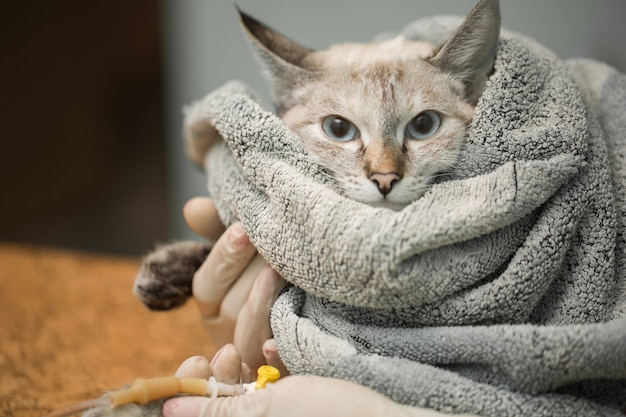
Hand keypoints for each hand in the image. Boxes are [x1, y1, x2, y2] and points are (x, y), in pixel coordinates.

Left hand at [163, 347, 473, 416]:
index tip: (195, 363)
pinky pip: (271, 382)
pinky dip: (269, 362)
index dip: (190, 391)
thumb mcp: (273, 412)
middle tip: (222, 351)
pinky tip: (274, 349)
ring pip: (245, 388)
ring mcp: (280, 412)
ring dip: (244, 359)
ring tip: (251, 345)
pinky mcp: (298, 401)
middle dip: (218, 372)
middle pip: (221, 401)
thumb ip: (220, 412)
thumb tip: (168, 410)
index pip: (203, 414)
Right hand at [183, 197, 287, 372]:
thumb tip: (193, 208)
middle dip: (251, 275)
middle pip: (229, 310)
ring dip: (261, 304)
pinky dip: (275, 356)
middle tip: (276, 245)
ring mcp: (256, 355)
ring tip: (283, 272)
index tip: (245, 228)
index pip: (206, 285)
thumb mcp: (250, 247)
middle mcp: (230, 333)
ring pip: (247, 338)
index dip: (224, 258)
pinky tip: (278, 342)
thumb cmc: (279, 268)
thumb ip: (222, 228)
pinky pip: (275, 368)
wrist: (330, 306)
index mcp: (217, 305)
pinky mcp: (285, 369)